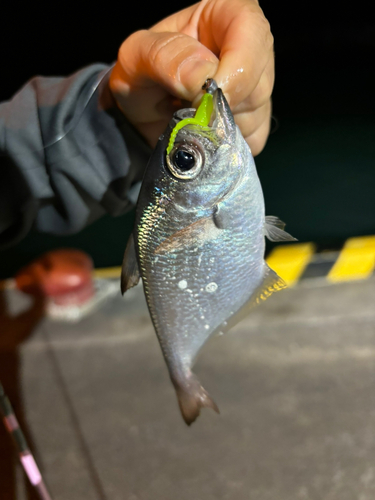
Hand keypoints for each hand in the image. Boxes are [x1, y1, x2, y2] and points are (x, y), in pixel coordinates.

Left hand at [109, 0, 273, 155]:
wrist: (139, 111)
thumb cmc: (139, 74)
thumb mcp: (137, 55)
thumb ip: (165, 57)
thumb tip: (201, 77)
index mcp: (226, 15)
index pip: (251, 31)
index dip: (235, 66)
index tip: (205, 96)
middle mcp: (249, 49)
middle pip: (258, 80)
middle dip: (221, 105)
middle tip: (185, 111)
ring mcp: (255, 88)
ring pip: (257, 113)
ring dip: (218, 127)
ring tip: (187, 119)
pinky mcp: (254, 122)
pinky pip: (252, 139)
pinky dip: (224, 145)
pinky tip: (201, 135)